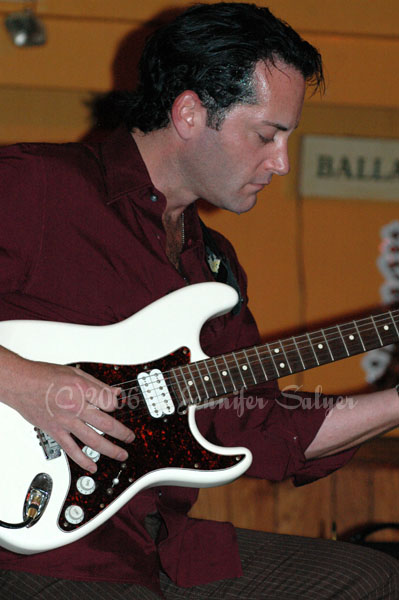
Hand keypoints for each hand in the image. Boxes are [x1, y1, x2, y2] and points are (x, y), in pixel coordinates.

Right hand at [0, 348, 134, 471]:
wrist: (21, 384)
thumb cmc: (44, 376)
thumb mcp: (75, 373)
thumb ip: (97, 384)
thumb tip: (115, 393)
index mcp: (83, 390)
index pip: (110, 402)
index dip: (117, 405)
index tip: (118, 407)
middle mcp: (76, 407)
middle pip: (106, 424)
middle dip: (122, 433)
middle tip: (130, 438)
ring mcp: (66, 422)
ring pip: (93, 440)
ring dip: (110, 450)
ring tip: (121, 455)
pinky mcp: (55, 431)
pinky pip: (71, 449)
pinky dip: (83, 460)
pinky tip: (92, 466)